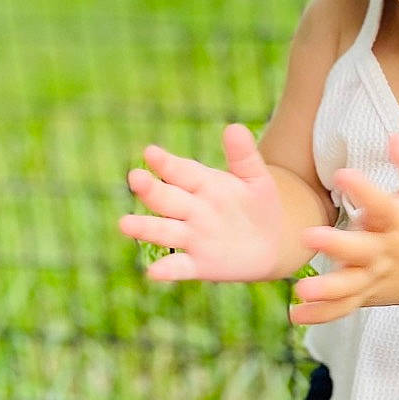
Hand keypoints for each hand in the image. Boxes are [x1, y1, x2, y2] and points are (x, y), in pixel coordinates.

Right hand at [120, 124, 285, 281]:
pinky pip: (180, 266)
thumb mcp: (255, 178)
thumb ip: (244, 155)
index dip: (167, 163)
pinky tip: (154, 272)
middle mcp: (192, 210)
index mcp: (203, 184)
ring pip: (165, 231)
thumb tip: (234, 127)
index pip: (182, 171)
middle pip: (167, 199)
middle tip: (135, 179)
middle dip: (151, 190)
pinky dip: (167, 270)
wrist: (273, 242)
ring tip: (124, 224)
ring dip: (145, 228)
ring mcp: (193, 237)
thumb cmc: (258, 203)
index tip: (151, 152)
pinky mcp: (200, 265)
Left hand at [289, 133, 398, 325]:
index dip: (364, 189)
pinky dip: (321, 315)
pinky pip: (343, 308)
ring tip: (302, 289)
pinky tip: (295, 315)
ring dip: (327, 289)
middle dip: (337, 245)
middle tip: (309, 236)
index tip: (342, 174)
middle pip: (362, 250)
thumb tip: (395, 135)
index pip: (383, 205)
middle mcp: (387, 252)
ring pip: (350, 286)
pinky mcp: (366, 296)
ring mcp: (376, 277)